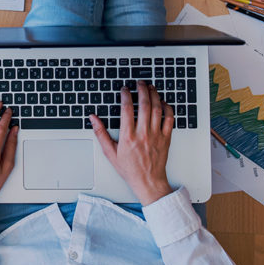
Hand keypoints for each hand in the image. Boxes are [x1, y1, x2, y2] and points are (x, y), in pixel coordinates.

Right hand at [90, 81, 174, 205]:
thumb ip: (101, 134)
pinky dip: (167, 108)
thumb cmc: (130, 169)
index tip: (124, 89)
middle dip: (142, 90)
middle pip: (144, 105)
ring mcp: (156, 135)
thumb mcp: (110, 152)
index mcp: (128, 137)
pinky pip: (169, 119)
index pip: (127, 109)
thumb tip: (93, 119)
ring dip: (154, 95)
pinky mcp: (166, 138)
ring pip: (157, 109)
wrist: (148, 181)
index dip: (126, 95)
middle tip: (139, 83)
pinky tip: (163, 102)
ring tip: (150, 88)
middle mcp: (143, 134)